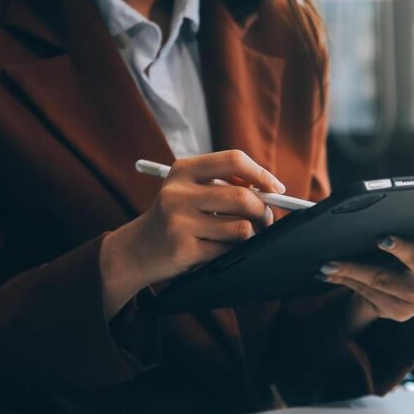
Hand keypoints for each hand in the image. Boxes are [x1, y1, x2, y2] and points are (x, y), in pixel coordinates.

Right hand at [99, 150, 285, 317]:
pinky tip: (222, 250)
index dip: (262, 174)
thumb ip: (224, 184)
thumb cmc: (174, 218)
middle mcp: (178, 193)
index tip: (277, 189)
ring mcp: (180, 222)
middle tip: (265, 220)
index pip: (234, 160)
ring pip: (241, 228)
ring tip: (241, 237)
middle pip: (243, 198)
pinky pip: (228, 251)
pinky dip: (234, 252)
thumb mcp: (188, 190)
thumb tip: (271, 190)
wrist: (136, 250)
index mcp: (183, 170)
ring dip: (250, 235)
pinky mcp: (184, 249)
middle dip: (263, 212)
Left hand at [318, 219, 413, 333]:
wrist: (409, 295)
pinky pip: (370, 294)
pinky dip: (348, 281)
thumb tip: (386, 213)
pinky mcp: (401, 313)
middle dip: (399, 248)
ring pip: (382, 279)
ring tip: (330, 262)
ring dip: (352, 269)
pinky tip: (332, 274)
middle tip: (381, 239)